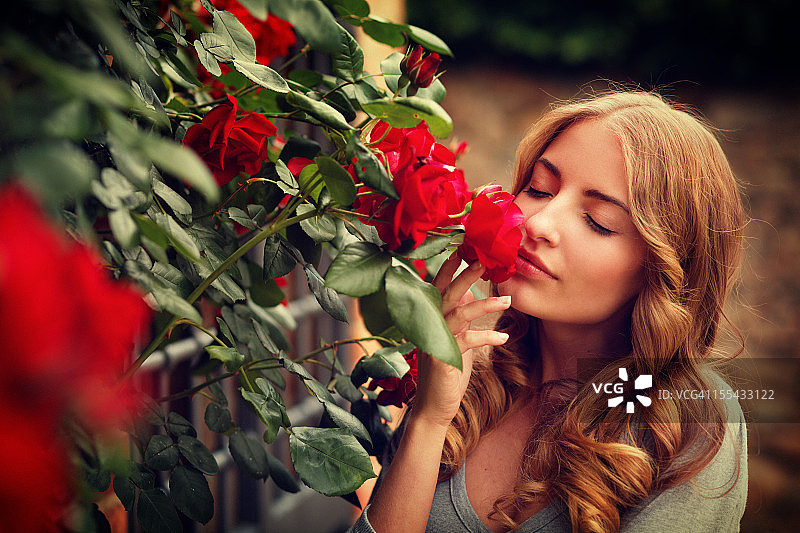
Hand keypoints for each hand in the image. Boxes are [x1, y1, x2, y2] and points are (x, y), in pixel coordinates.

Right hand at [412, 252, 510, 427]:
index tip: (464, 247)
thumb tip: (470, 295)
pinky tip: (504, 336)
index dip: (450, 266)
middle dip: (466, 274)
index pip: (439, 286)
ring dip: (484, 304)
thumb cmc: (447, 372)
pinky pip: (468, 340)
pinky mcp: (443, 357)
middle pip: (448, 292)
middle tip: (484, 259)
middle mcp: (428, 325)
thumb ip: (458, 318)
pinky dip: (487, 336)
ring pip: (459, 313)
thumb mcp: (454, 339)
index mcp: (430, 318)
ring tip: (507, 299)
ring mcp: (434, 340)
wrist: (434, 406)